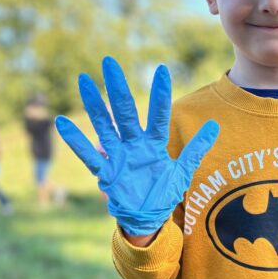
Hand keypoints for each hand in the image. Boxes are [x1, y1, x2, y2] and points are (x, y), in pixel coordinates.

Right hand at [55, 56, 218, 234]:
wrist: (147, 216)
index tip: (162, 70)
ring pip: (104, 126)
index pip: (158, 115)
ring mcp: (118, 156)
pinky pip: (89, 155)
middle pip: (125, 112)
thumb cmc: (163, 191)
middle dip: (118, 88)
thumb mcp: (182, 171)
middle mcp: (133, 144)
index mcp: (153, 143)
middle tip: (109, 62)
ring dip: (94, 105)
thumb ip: (195, 149)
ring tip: (84, 81)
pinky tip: (62, 123)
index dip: (160, 94)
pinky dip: (75, 141)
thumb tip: (215, 125)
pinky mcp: (106, 172)